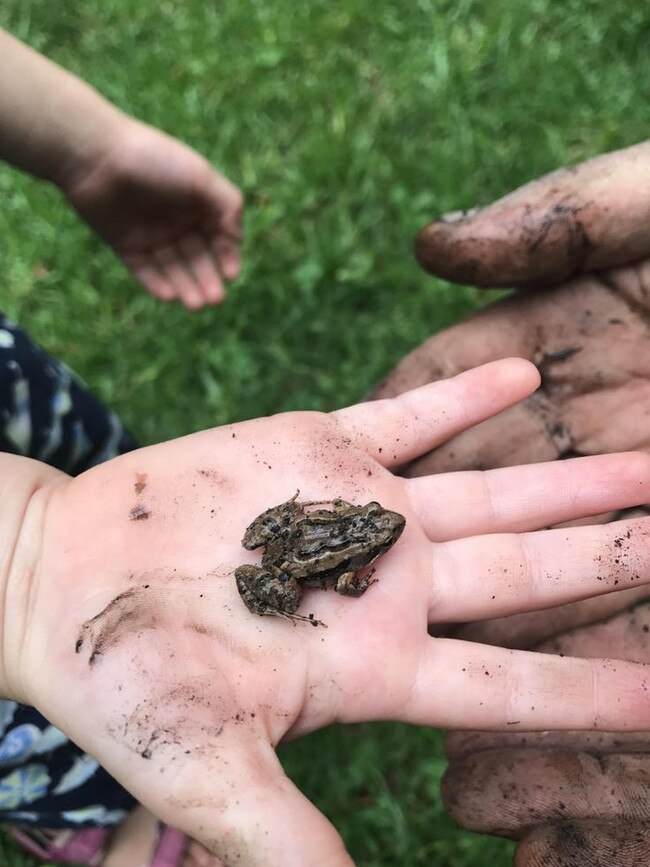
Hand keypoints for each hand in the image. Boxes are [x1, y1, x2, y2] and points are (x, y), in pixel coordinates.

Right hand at [10, 360, 649, 866]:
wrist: (61, 581)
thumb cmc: (124, 683)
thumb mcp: (208, 770)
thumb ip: (287, 838)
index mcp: (376, 666)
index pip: (513, 684)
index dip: (596, 692)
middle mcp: (390, 585)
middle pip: (530, 573)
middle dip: (617, 557)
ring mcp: (363, 513)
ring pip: (492, 491)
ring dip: (571, 475)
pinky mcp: (322, 449)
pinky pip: (411, 418)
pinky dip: (465, 397)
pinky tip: (527, 378)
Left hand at [63, 117, 242, 308]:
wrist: (95, 156)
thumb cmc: (153, 160)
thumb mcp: (201, 177)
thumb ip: (228, 205)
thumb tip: (238, 240)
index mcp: (197, 202)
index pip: (219, 235)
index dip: (227, 256)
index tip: (231, 274)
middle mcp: (177, 220)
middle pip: (197, 257)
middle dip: (207, 279)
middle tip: (214, 299)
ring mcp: (151, 234)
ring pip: (173, 268)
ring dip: (186, 287)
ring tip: (195, 305)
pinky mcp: (126, 245)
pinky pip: (145, 270)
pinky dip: (156, 284)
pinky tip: (169, 296)